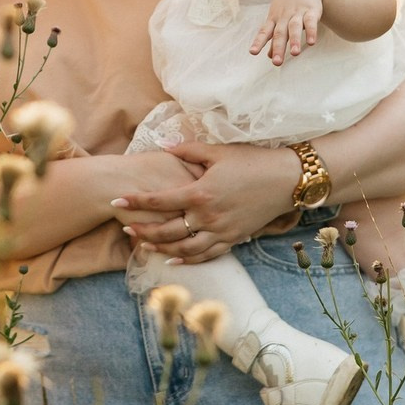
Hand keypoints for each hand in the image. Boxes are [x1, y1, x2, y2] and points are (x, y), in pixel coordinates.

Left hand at [115, 141, 293, 261]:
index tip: (117, 202)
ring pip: (184, 247)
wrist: (287, 180)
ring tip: (142, 244)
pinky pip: (207, 255)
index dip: (136, 201)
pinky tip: (173, 259)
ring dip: (161, 247)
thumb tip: (162, 145)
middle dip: (143, 229)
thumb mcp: (217, 151)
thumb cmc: (252, 161)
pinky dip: (188, 259)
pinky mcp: (234, 239)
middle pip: (167, 230)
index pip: (159, 200)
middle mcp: (208, 217)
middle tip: (124, 227)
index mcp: (200, 193)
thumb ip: (187, 149)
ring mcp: (222, 231)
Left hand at [250, 0, 322, 64]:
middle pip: (280, 33)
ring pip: (294, 27)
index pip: (264, 32)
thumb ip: (274, 38)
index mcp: (274, 20)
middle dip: (278, 47)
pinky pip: (311, 21)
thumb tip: (269, 56)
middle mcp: (284, 17)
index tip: (252, 52)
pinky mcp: (311, 11)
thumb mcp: (278, 19)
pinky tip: (311, 42)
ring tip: (295, 54)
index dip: (258, 42)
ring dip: (295, 40)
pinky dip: (311, 31)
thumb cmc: (287, 5)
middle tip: (277, 63)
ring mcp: (297, 13)